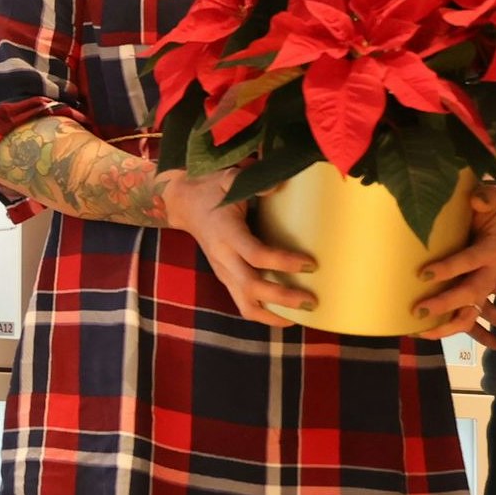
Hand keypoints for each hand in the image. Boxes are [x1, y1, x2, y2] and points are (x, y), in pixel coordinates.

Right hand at [159, 167, 314, 326]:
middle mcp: (223, 258)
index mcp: (226, 233)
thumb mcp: (229, 177)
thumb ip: (253, 181)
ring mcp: (223, 272)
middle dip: (283, 298)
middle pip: (252, 288)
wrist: (184, 205)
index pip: (255, 255)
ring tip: (300, 317)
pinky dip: (265, 314)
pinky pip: (244, 304)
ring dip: (273, 315)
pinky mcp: (226, 279)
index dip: (283, 262)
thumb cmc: (211, 189)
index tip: (309, 263)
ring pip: (246, 305)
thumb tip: (279, 186)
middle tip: (311, 301)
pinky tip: (286, 316)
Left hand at [414, 185, 495, 336]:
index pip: (470, 260)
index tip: (424, 273)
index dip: (450, 268)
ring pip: (472, 313)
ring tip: (425, 334)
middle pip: (470, 292)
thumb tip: (478, 199)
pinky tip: (433, 338)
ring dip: (450, 325)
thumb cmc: (486, 206)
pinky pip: (470, 319)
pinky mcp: (478, 294)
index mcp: (492, 249)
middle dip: (446, 303)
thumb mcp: (490, 197)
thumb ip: (486, 198)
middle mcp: (491, 271)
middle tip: (419, 310)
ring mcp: (484, 286)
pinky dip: (458, 332)